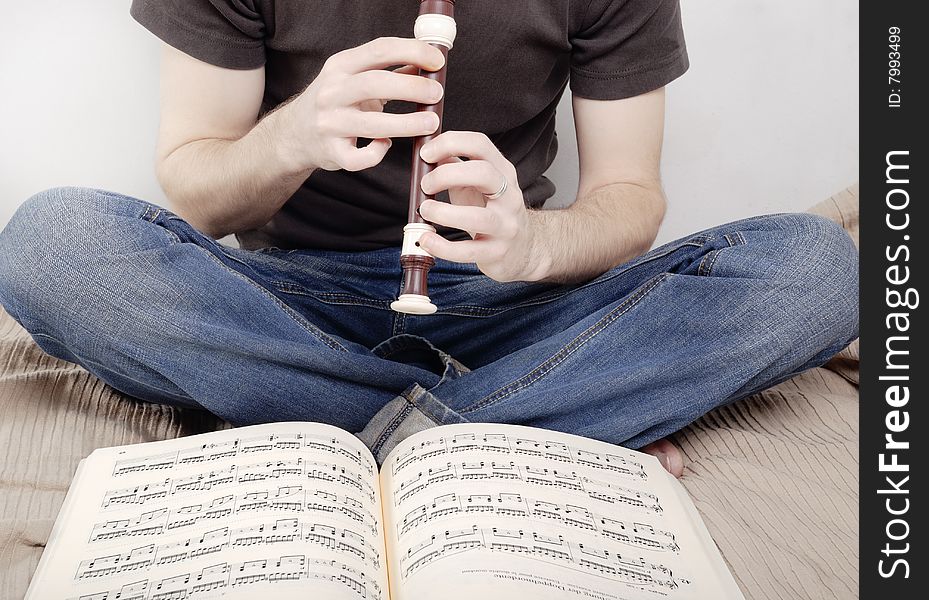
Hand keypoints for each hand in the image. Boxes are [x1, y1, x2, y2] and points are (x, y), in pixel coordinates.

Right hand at [275, 37, 445, 172]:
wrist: (295, 133)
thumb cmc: (335, 102)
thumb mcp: (355, 78)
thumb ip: (390, 72)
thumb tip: (428, 67)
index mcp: (340, 66)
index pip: (379, 50)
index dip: (412, 52)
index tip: (437, 60)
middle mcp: (331, 92)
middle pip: (375, 83)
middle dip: (411, 88)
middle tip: (436, 93)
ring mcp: (329, 123)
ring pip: (371, 124)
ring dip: (406, 124)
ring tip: (431, 123)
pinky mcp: (331, 152)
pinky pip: (358, 158)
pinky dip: (376, 152)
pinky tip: (385, 144)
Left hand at [417, 132, 549, 281]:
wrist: (524, 248)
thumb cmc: (492, 212)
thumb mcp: (476, 185)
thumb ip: (454, 168)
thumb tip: (427, 153)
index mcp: (502, 172)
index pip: (480, 145)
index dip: (450, 143)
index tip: (425, 153)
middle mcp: (509, 195)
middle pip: (483, 173)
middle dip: (447, 175)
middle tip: (425, 185)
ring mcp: (506, 225)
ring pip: (478, 217)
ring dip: (444, 213)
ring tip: (425, 211)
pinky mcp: (498, 252)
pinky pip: (469, 250)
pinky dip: (443, 247)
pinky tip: (427, 240)